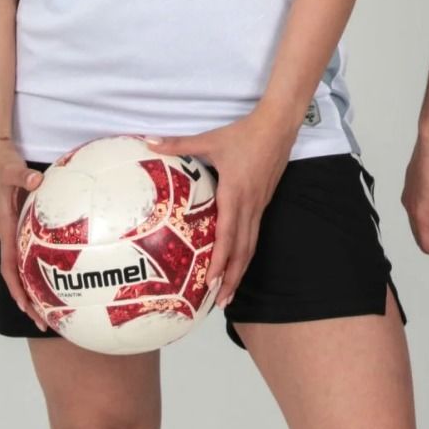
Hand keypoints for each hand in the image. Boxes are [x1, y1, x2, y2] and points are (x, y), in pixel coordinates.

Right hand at [0, 137, 46, 329]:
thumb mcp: (10, 169)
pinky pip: (39, 246)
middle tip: (48, 322)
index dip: (18, 289)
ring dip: (40, 286)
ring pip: (29, 264)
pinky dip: (49, 260)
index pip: (10, 267)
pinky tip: (71, 266)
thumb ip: (22, 176)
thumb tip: (36, 181)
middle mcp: (14, 234)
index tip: (28, 308)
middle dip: (31, 300)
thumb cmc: (1, 164)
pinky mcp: (30, 222)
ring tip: (60, 306)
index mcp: (6, 228)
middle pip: (20, 275)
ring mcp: (22, 230)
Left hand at [147, 110, 293, 307]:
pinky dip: (246, 253)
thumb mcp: (211, 139)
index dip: (221, 261)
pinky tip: (239, 261)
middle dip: (232, 278)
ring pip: (251, 245)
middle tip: (219, 302)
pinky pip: (255, 233)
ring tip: (230, 293)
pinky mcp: (264, 201)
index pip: (228, 235)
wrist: (279, 126)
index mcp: (235, 194)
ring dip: (242, 270)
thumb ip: (180, 144)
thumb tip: (149, 142)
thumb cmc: (244, 134)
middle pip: (243, 250)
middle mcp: (250, 205)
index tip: (211, 282)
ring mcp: (259, 205)